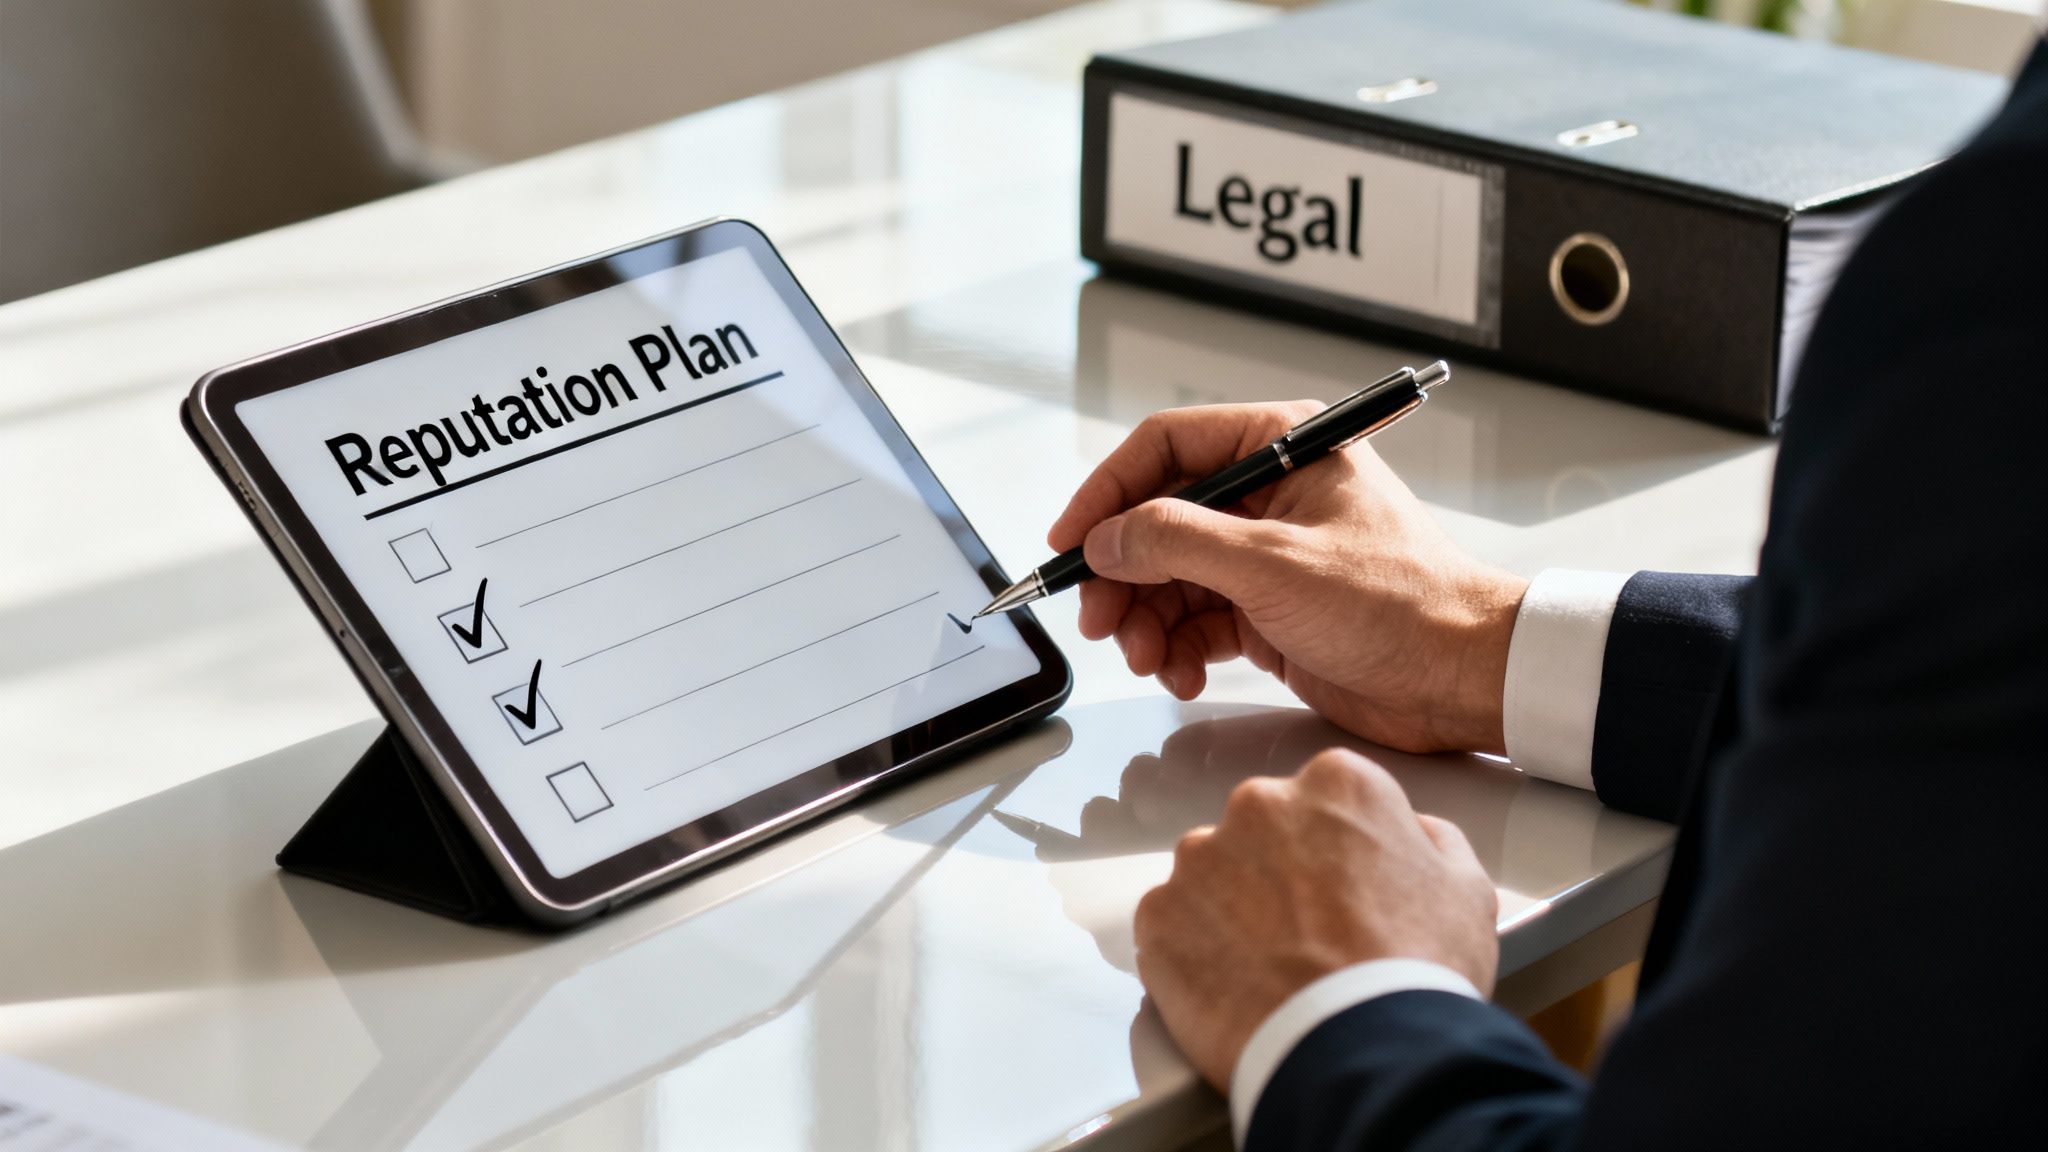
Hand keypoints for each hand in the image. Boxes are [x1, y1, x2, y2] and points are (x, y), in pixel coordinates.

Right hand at [1049, 402, 1526, 752]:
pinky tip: (1182, 672)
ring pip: (1171, 576)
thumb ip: (1177, 541)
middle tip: (1101, 620)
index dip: (1108, 492)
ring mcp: (1268, 553)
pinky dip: (1178, 648)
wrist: (1463, 679)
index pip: (1167, 446)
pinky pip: (1197, 620)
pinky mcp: (1270, 609)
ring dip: (1146, 620)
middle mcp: (1273, 491)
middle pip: (1158, 519)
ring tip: (1146, 659)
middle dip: (1123, 574)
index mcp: (1286, 444)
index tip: (1071, 540)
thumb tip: (1108, 538)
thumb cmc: (1404, 605)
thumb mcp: (1274, 563)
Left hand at [1133, 748, 1498, 1089]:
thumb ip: (1432, 841)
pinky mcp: (1159, 915)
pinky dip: (1194, 952)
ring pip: (1212, 875)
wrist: (1360, 1050)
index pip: (1328, 800)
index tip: (1346, 892)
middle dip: (1278, 873)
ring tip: (1270, 968)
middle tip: (1308, 935)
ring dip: (1231, 909)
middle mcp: (1259, 803)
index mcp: (1336, 784)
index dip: (1339, 851)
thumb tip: (1412, 833)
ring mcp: (1200, 859)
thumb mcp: (1464, 890)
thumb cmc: (1417, 971)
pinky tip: (1234, 987)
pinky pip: (1172, 925)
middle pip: (1263, 830)